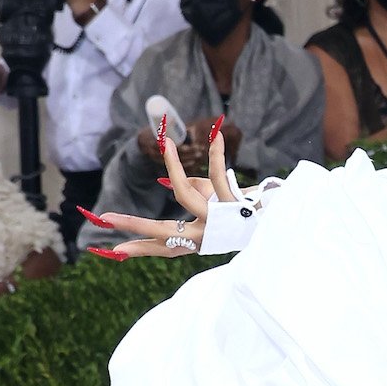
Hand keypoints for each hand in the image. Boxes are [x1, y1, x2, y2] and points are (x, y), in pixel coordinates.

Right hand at [90, 115, 244, 259]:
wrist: (280, 220)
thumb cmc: (242, 212)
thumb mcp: (214, 205)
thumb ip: (193, 191)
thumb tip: (165, 183)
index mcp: (197, 239)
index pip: (163, 246)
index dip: (140, 248)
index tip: (114, 250)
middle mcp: (205, 235)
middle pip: (163, 231)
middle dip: (134, 224)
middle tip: (105, 217)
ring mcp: (218, 221)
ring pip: (184, 194)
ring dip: (173, 165)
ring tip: (164, 142)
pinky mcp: (232, 207)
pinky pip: (217, 174)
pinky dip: (215, 153)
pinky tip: (215, 135)